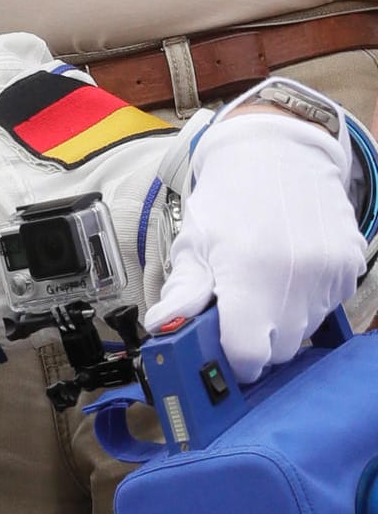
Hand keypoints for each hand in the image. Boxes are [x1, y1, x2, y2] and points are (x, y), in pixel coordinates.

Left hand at [145, 112, 364, 381]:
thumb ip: (183, 292)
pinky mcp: (350, 268)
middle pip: (279, 350)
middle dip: (254, 340)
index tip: (220, 349)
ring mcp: (330, 274)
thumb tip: (162, 328)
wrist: (279, 154)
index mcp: (251, 275)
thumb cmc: (229, 200)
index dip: (231, 359)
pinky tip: (286, 272)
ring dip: (280, 321)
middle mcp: (297, 278)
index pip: (249, 355)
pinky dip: (305, 302)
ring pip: (304, 331)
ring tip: (260, 282)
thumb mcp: (194, 243)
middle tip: (235, 311)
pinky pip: (327, 308)